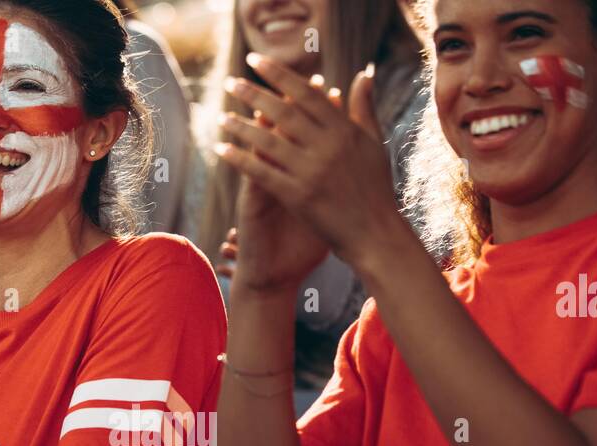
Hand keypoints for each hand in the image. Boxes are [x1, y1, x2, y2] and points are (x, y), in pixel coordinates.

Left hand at [216, 54, 403, 269]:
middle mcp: (328, 147)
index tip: (257, 61)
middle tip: (231, 82)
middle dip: (254, 94)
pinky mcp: (298, 197)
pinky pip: (262, 173)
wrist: (374, 234)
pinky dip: (240, 159)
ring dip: (241, 127)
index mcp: (345, 130)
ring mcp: (312, 172)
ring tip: (222, 116)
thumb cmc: (375, 188)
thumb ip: (363, 107)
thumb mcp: (373, 143)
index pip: (306, 94)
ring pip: (269, 141)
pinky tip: (222, 148)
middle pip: (284, 112)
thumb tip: (363, 73)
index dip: (279, 75)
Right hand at [216, 96, 328, 294]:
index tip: (328, 87)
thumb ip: (334, 185)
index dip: (316, 112)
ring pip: (261, 151)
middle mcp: (277, 176)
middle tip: (303, 83)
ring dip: (266, 126)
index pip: (305, 135)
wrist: (275, 275)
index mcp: (295, 175)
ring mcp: (262, 188)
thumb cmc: (299, 247)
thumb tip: (352, 164)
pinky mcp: (252, 205)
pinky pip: (251, 177)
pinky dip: (251, 159)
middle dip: (291, 106)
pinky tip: (256, 145)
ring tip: (270, 103)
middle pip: (282, 132)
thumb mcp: (320, 212)